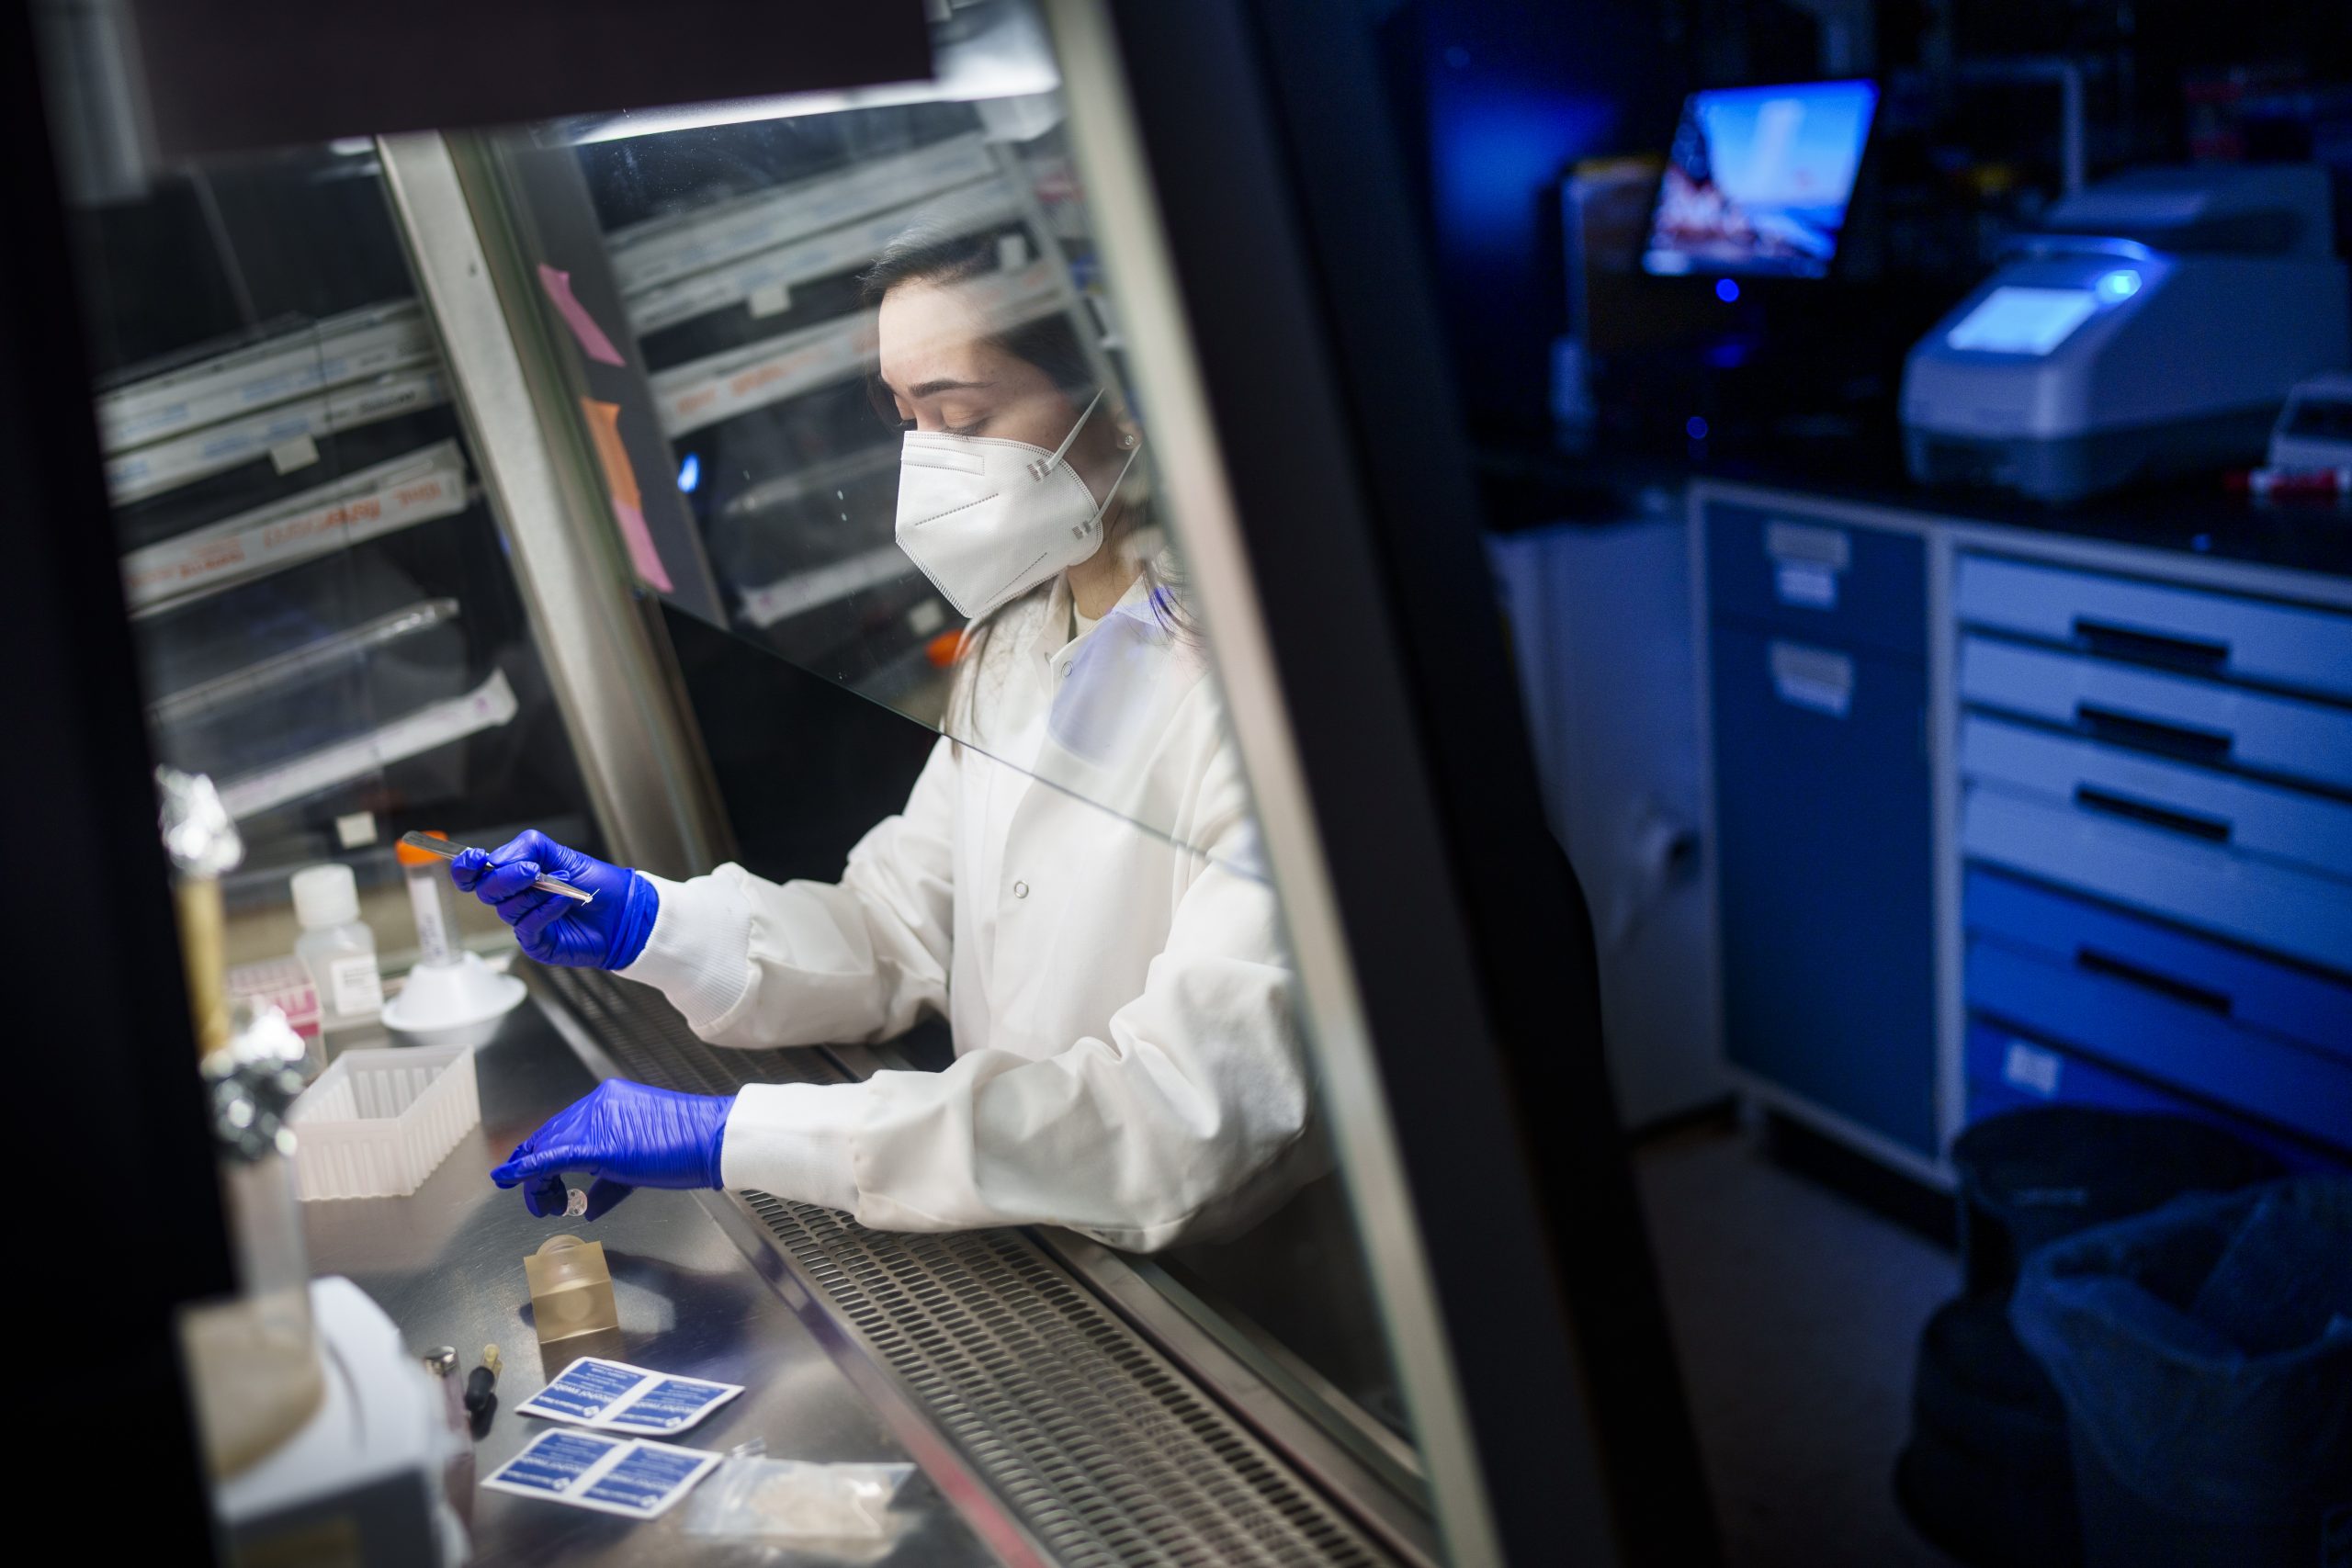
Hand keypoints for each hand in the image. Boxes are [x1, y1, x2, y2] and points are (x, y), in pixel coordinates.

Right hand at [449, 829, 656, 968]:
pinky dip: (544, 910)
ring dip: (534, 894)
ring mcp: (525, 923)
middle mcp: (515, 900)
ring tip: (562, 886)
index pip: (475, 874)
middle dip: (505, 878)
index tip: (475, 858)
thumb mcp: (561, 854)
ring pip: (507, 909)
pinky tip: (563, 902)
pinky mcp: (537, 943)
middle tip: (531, 869)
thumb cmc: (597, 883)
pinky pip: (527, 927)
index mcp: (515, 877)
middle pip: (485, 891)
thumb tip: (496, 858)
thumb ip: (528, 847)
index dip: (467, 867)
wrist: (625, 911)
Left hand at [490, 1079, 734, 1219]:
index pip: (564, 1127)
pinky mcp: (598, 1145)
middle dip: (535, 1170)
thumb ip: (610, 1182)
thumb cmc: (690, 1148)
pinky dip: (526, 1169)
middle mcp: (598, 1104)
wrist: (713, 1138)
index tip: (536, 1177)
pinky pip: (551, 1157)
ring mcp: (596, 1120)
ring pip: (546, 1147)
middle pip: (549, 1136)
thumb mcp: (642, 1163)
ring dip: (535, 1180)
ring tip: (543, 1205)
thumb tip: (588, 1205)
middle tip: (539, 1200)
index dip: (543, 1154)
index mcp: (610, 1100)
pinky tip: (510, 1178)